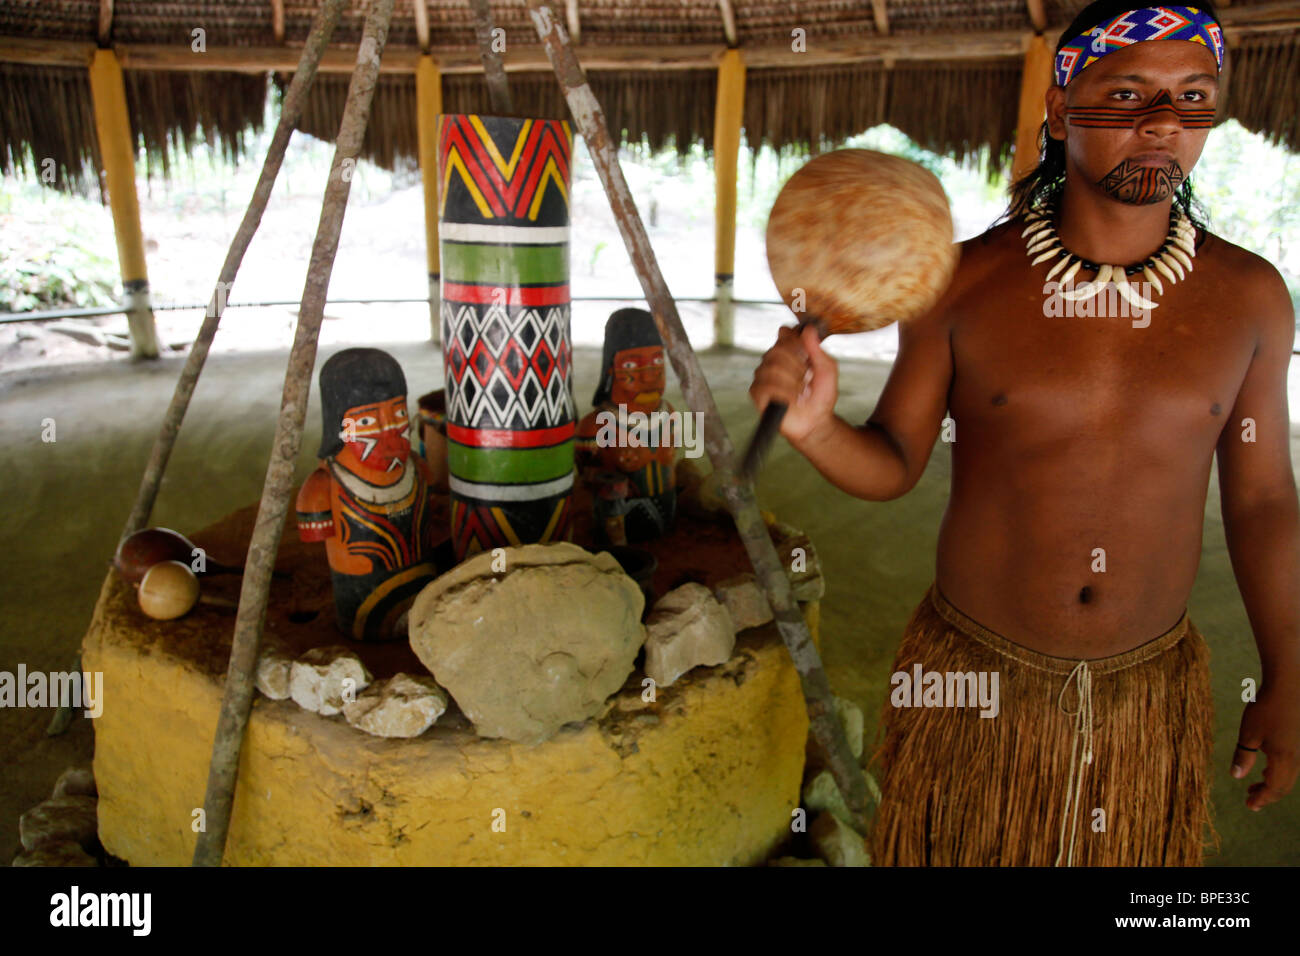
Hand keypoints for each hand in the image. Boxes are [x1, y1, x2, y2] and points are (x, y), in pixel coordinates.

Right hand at [749, 324, 838, 444]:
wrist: (816, 422)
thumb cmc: (821, 396)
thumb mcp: (827, 370)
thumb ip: (817, 349)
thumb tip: (808, 329)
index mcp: (789, 352)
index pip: (785, 334)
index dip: (797, 343)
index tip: (808, 357)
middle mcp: (773, 361)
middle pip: (777, 350)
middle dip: (797, 366)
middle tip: (807, 379)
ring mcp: (763, 376)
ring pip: (771, 368)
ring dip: (793, 382)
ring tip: (802, 392)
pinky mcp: (757, 393)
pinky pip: (766, 385)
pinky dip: (784, 393)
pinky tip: (793, 400)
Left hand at [1232, 686, 1299, 809]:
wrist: (1287, 687)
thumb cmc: (1266, 709)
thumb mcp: (1248, 733)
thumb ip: (1243, 756)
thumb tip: (1236, 776)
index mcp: (1283, 759)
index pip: (1274, 788)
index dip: (1262, 799)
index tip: (1249, 806)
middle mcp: (1295, 758)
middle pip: (1283, 786)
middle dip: (1267, 796)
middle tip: (1250, 802)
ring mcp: (1298, 750)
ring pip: (1288, 777)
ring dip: (1272, 785)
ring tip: (1254, 787)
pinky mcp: (1296, 742)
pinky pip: (1290, 766)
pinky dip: (1278, 773)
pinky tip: (1265, 770)